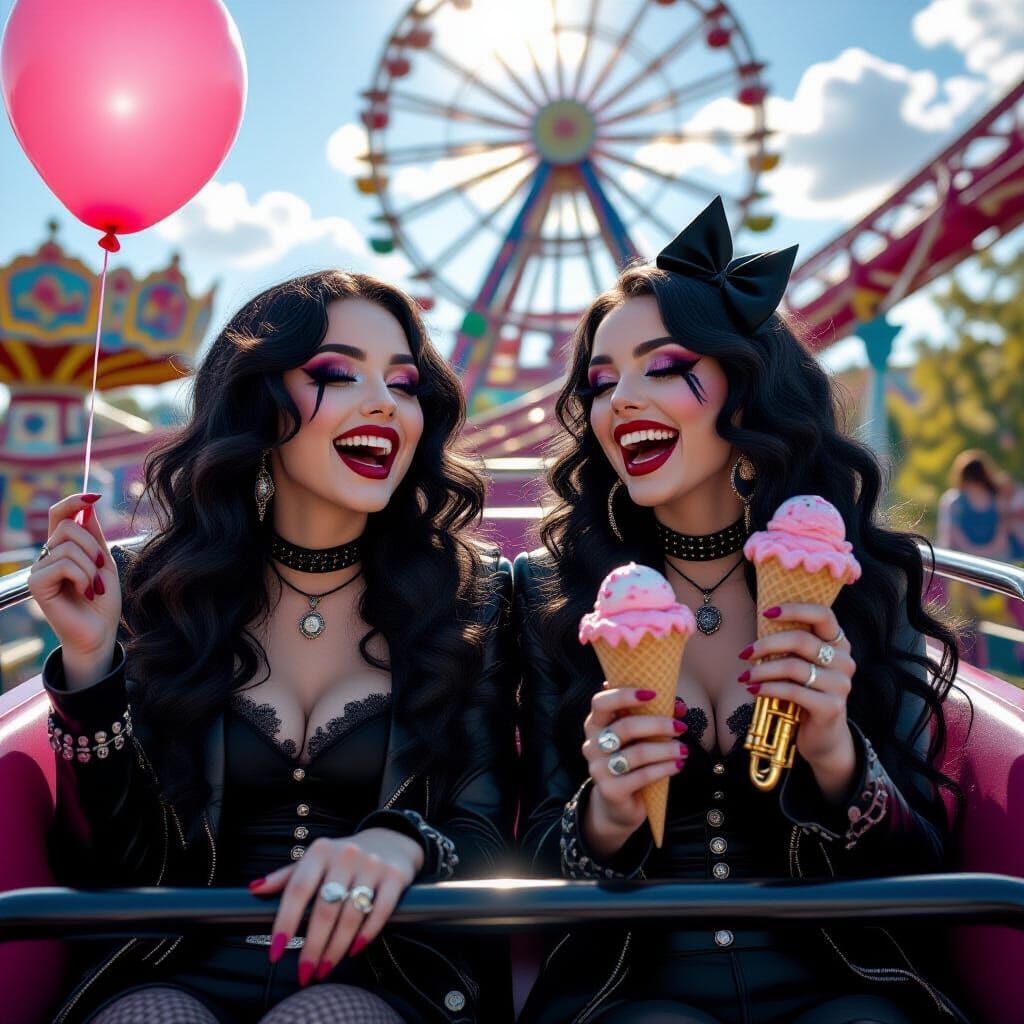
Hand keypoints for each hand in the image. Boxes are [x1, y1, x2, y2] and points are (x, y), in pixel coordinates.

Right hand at [27, 493, 119, 687]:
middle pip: (67, 525)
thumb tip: (88, 504)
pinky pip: (64, 564)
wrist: (99, 631)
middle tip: (99, 569)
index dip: (74, 501)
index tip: (95, 496)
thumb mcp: (103, 561)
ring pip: (68, 546)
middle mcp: (47, 555)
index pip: (59, 514)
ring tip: (93, 587)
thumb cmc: (102, 600)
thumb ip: (94, 535)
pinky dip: (82, 577)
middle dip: (92, 545)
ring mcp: (40, 568)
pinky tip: (85, 593)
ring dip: (90, 567)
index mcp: (63, 547)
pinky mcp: (36, 584)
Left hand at [249, 827, 423, 986]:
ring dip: (336, 948)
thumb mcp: (315, 860)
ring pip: (351, 915)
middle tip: (304, 972)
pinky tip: (354, 950)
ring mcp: (372, 865)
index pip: (298, 889)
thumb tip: (255, 889)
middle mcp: (346, 855)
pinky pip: (380, 911)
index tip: (275, 951)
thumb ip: (286, 876)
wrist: (390, 839)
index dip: (285, 922)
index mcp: (320, 851)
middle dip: (313, 946)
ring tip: (325, 968)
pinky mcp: (394, 876)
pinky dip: (366, 934)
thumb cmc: (343, 857)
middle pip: (325, 909)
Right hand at [580, 686, 686, 856]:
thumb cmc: (632, 760)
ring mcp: (598, 769)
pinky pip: (642, 776)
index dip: (624, 695)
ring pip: (637, 753)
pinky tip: (677, 765)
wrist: (619, 803)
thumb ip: (653, 717)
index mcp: (595, 725)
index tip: (653, 693)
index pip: (601, 703)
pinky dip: (664, 769)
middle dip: (657, 724)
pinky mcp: (610, 790)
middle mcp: (591, 745)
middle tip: (680, 727)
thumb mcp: (638, 737)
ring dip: (665, 749)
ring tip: (684, 750)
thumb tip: (679, 706)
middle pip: (625, 727)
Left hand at [739, 603, 856, 796]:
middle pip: (801, 640)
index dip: (794, 610)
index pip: (823, 614)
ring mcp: (841, 684)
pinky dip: (768, 688)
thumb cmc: (804, 693)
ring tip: (744, 676)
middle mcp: (844, 660)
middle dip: (766, 644)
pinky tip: (753, 689)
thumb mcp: (799, 664)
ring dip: (762, 670)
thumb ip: (790, 644)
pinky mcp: (831, 706)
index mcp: (839, 643)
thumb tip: (759, 621)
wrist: (822, 736)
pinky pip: (792, 691)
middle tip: (744, 653)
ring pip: (793, 666)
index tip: (766, 613)